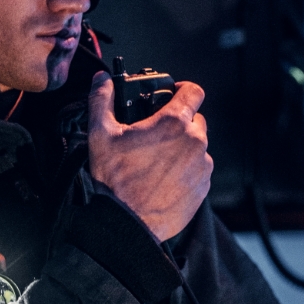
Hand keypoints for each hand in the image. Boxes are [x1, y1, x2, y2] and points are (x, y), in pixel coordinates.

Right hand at [88, 71, 213, 240]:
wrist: (126, 224)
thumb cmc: (114, 179)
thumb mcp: (100, 134)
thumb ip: (101, 100)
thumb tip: (100, 79)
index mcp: (174, 123)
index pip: (194, 91)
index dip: (184, 89)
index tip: (175, 94)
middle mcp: (195, 142)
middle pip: (195, 120)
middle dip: (179, 123)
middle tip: (157, 135)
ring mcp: (202, 166)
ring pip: (198, 147)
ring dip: (183, 148)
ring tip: (158, 160)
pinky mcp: (203, 187)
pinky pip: (199, 170)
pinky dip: (187, 170)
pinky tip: (165, 179)